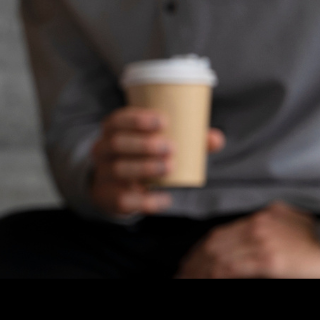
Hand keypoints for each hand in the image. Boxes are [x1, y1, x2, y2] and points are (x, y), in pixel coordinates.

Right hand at [89, 109, 227, 216]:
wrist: (114, 189)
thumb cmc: (142, 157)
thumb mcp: (157, 144)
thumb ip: (188, 140)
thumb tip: (217, 139)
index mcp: (112, 131)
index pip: (116, 120)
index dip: (137, 119)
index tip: (164, 121)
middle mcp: (102, 150)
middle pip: (116, 143)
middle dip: (144, 144)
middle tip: (172, 147)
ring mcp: (104, 175)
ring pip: (118, 169)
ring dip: (145, 168)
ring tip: (169, 167)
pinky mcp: (109, 198)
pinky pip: (124, 200)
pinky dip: (147, 200)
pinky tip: (165, 198)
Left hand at [178, 201, 319, 278]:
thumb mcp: (297, 224)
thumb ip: (276, 227)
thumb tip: (263, 240)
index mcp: (265, 217)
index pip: (223, 233)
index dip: (202, 251)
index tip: (192, 264)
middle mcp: (258, 224)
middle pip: (213, 243)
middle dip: (194, 262)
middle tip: (182, 276)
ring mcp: (261, 241)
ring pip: (216, 255)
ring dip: (198, 271)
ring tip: (186, 280)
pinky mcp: (267, 259)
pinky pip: (230, 268)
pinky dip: (214, 275)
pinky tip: (205, 281)